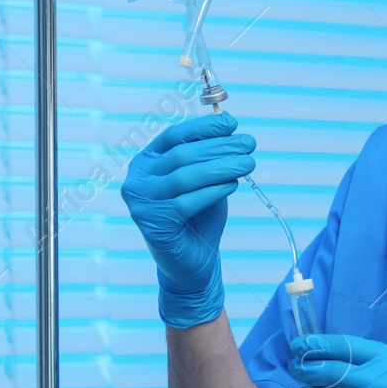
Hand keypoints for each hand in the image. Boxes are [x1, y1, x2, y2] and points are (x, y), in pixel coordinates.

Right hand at [120, 112, 255, 328]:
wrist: (191, 263)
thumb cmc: (198, 217)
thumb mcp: (205, 181)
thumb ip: (210, 157)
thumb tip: (229, 127)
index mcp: (146, 163)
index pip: (174, 136)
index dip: (203, 127)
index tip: (232, 123)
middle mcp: (137, 180)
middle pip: (181, 155)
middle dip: (219, 147)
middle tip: (249, 144)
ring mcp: (141, 202)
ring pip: (185, 176)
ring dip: (221, 167)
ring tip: (248, 163)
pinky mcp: (152, 223)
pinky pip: (187, 202)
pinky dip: (213, 191)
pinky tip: (232, 185)